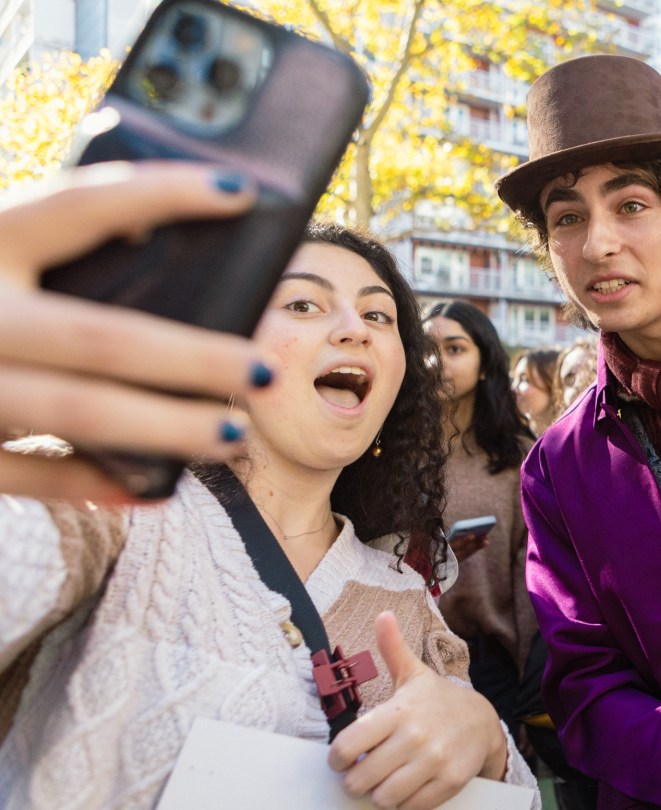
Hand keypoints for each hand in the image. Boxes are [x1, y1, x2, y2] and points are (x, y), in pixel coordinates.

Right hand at [0, 163, 268, 502]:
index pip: (78, 204)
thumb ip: (39, 246)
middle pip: (102, 337)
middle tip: (263, 369)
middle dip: (195, 357)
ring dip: (165, 427)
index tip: (242, 189)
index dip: (164, 192)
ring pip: (77, 411)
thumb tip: (157, 235)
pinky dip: (90, 481)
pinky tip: (152, 488)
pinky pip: (23, 474)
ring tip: (233, 434)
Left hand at [330, 612, 507, 809]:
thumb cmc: (438, 702)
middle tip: (360, 775)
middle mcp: (415, 737)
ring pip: (385, 798)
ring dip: (378, 795)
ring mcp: (434, 762)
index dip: (336, 759)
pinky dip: (403, 804)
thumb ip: (392, 648)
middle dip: (355, 782)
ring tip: (382, 783)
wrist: (483, 721)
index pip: (348, 746)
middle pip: (361, 779)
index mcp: (398, 711)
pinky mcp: (449, 782)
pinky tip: (405, 790)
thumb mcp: (414, 674)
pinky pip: (412, 807)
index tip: (340, 760)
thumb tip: (383, 615)